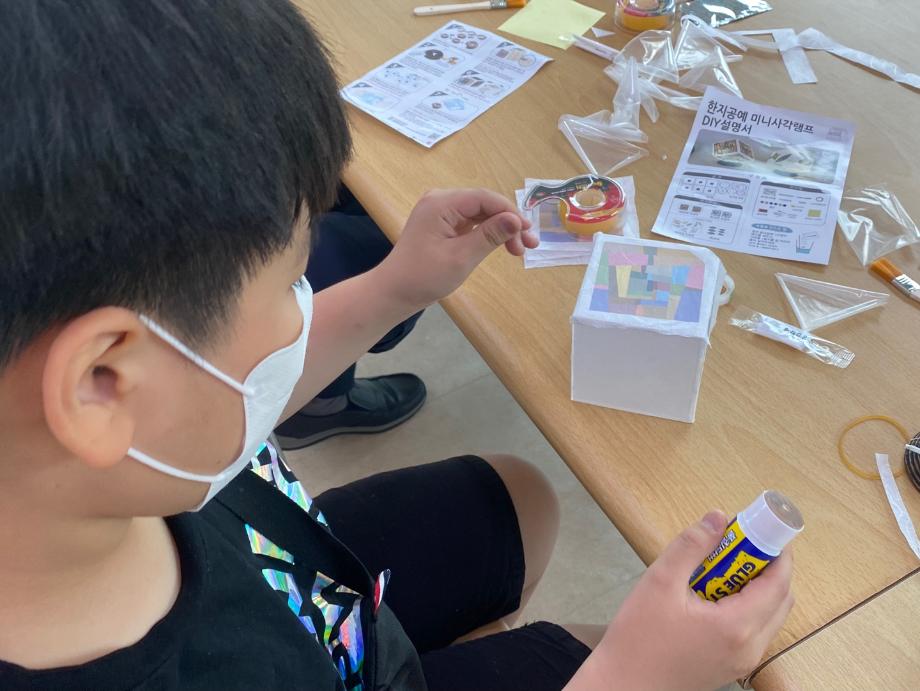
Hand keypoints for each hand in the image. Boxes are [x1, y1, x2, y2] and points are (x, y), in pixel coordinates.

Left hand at [378, 188, 536, 308]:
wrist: (394, 292)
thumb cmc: (424, 277)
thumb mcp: (461, 257)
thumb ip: (490, 236)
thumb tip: (517, 220)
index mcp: (442, 203)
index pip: (485, 198)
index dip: (511, 213)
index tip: (528, 235)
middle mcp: (441, 200)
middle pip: (485, 205)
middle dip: (509, 223)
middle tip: (529, 247)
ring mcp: (441, 212)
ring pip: (481, 214)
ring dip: (501, 230)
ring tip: (520, 250)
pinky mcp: (442, 224)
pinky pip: (472, 223)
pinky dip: (488, 234)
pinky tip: (503, 245)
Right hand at [567, 512, 793, 690]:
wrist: (623, 686)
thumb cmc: (638, 637)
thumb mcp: (659, 583)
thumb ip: (691, 546)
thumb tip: (719, 516)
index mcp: (737, 626)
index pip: (778, 583)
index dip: (777, 551)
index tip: (761, 525)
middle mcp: (750, 647)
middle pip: (780, 599)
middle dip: (767, 565)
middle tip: (739, 541)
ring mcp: (743, 660)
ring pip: (769, 615)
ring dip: (757, 585)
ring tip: (722, 564)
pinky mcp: (731, 666)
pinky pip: (754, 629)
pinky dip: (746, 604)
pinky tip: (712, 592)